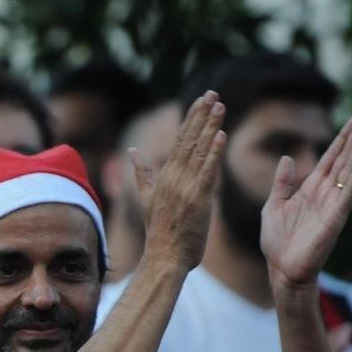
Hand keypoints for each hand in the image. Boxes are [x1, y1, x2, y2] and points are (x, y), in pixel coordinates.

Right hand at [132, 91, 227, 269]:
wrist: (163, 258)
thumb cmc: (160, 233)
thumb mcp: (147, 199)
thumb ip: (141, 173)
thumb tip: (131, 151)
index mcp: (164, 177)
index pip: (180, 141)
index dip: (191, 119)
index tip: (201, 100)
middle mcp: (173, 178)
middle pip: (189, 140)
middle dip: (201, 115)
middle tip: (212, 93)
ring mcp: (185, 188)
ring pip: (200, 151)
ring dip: (210, 127)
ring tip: (220, 106)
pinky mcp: (197, 200)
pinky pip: (208, 172)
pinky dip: (214, 153)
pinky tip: (221, 135)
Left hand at [261, 113, 351, 289]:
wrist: (280, 269)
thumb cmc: (277, 241)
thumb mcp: (274, 205)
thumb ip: (283, 183)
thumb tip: (287, 158)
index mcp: (310, 189)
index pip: (330, 158)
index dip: (341, 139)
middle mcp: (325, 193)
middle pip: (343, 159)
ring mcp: (332, 204)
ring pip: (349, 171)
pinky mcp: (335, 217)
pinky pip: (348, 192)